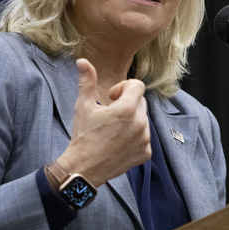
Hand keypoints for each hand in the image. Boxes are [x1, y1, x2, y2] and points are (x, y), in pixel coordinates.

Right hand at [56, 59, 150, 186]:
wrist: (83, 168)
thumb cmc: (83, 136)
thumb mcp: (83, 106)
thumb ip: (87, 81)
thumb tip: (82, 61)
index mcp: (127, 109)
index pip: (137, 85)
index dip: (124, 87)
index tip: (112, 97)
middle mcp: (140, 123)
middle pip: (140, 101)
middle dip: (127, 103)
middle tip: (110, 114)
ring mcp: (144, 140)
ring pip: (143, 119)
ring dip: (131, 120)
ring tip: (113, 129)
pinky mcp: (146, 153)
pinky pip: (145, 137)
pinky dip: (135, 137)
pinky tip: (119, 142)